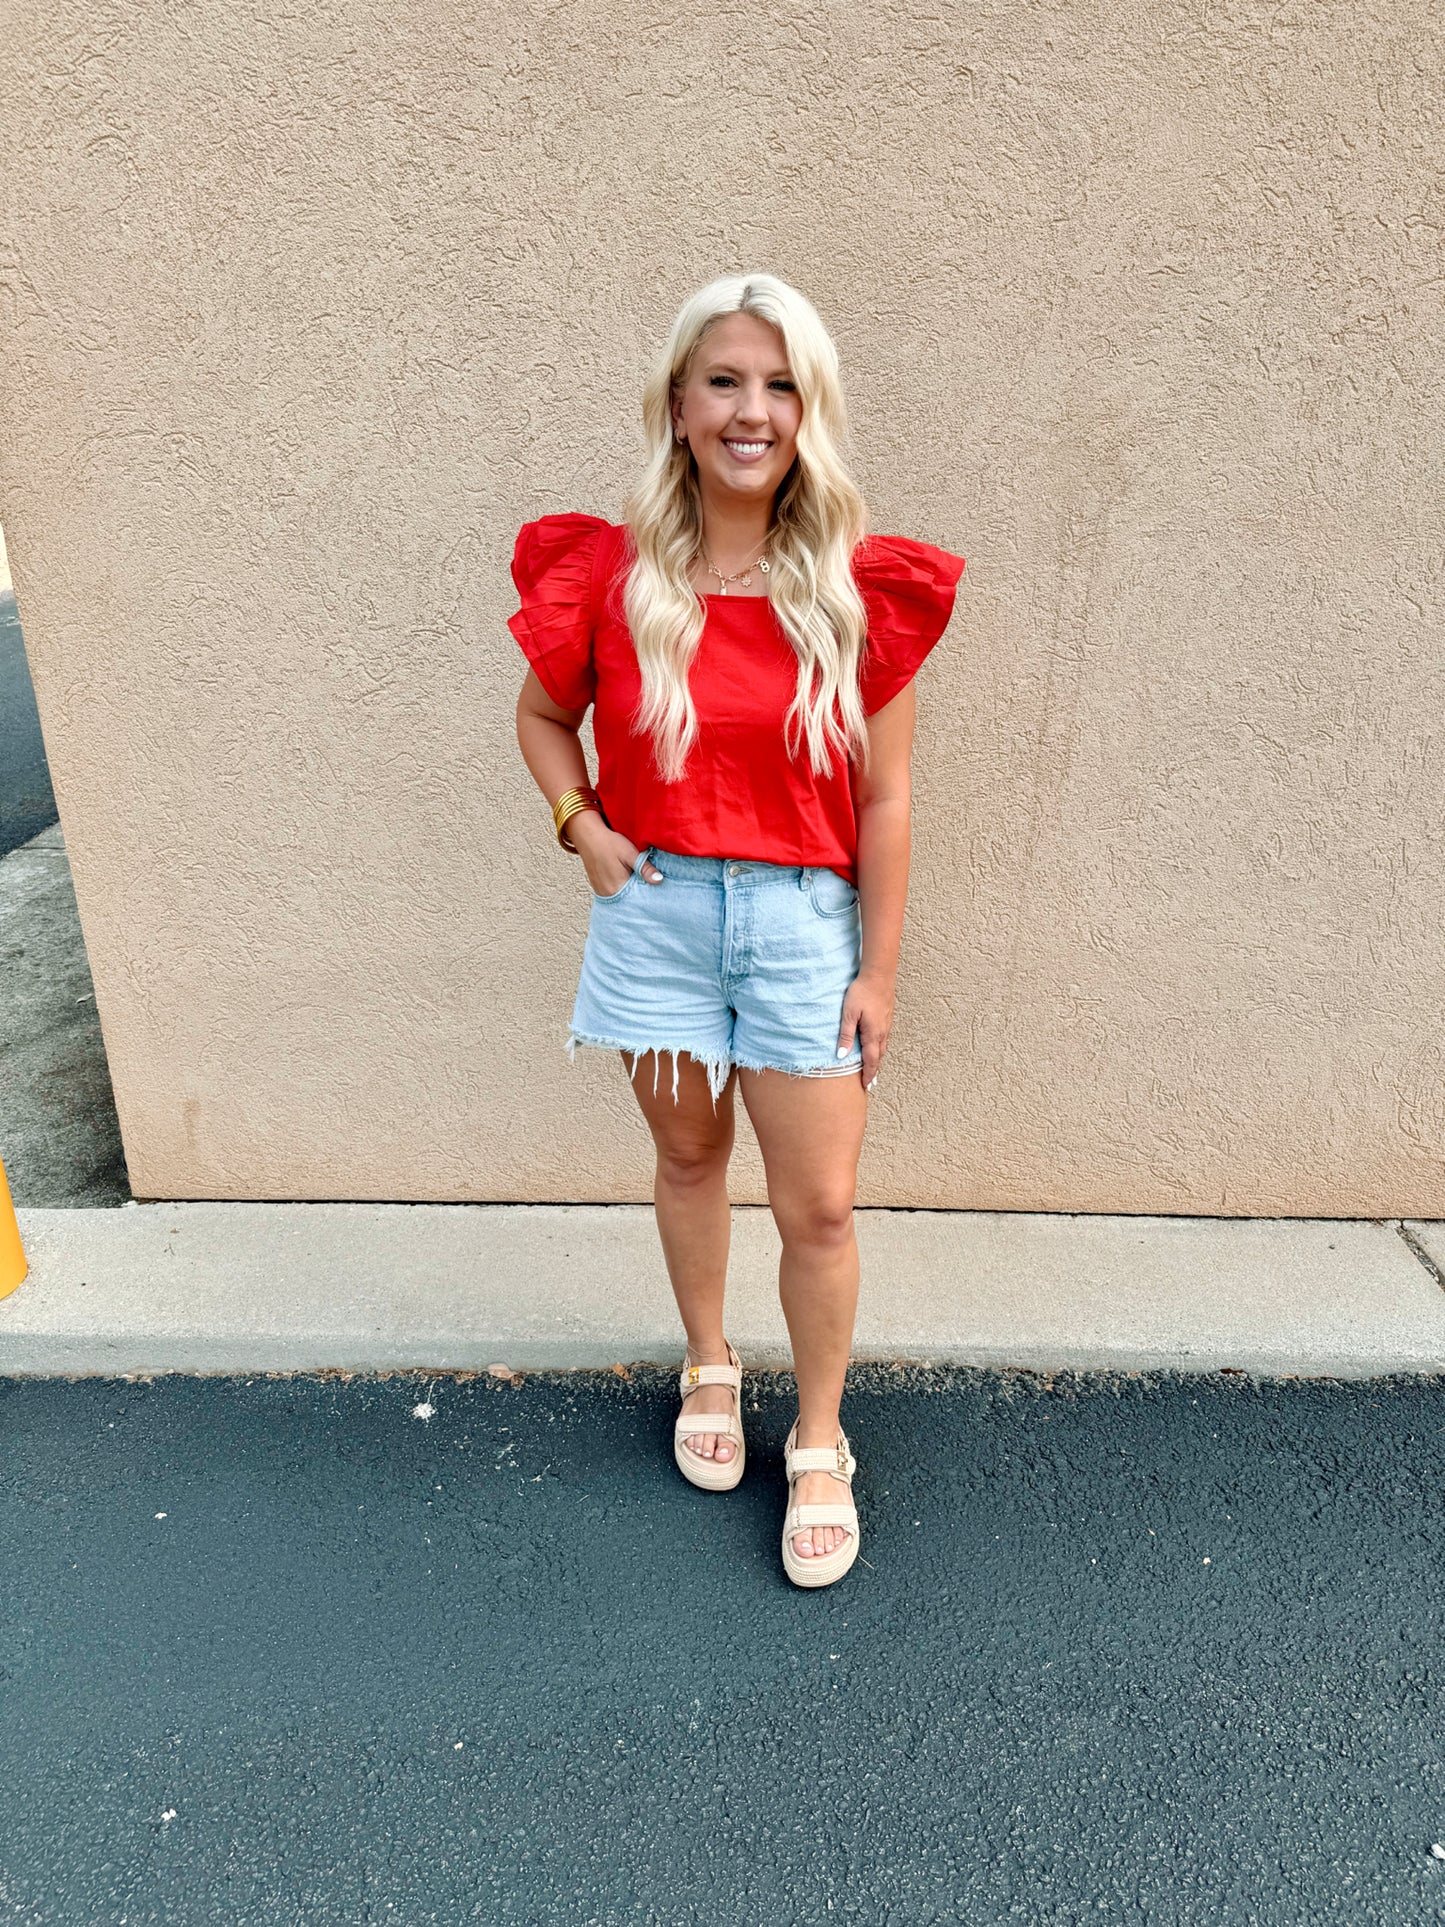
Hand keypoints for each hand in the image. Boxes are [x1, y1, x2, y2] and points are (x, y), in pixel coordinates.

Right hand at [568, 813, 663, 895]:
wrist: (588, 836)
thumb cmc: (609, 843)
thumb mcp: (630, 853)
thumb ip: (644, 868)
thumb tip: (659, 880)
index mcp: (617, 887)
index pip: (638, 899)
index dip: (647, 894)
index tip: (654, 887)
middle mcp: (608, 894)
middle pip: (630, 901)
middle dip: (639, 894)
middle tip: (647, 882)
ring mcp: (602, 892)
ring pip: (622, 898)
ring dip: (630, 892)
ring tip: (636, 880)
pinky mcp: (598, 888)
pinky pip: (614, 894)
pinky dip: (622, 889)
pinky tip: (626, 879)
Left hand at [836, 967, 893, 1090]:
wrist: (878, 975)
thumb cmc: (862, 992)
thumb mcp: (848, 1014)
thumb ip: (846, 1035)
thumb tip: (842, 1056)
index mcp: (873, 1034)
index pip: (871, 1061)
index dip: (868, 1075)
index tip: (866, 1086)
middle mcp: (882, 1032)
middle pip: (879, 1057)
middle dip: (874, 1070)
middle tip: (869, 1082)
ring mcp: (887, 1024)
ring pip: (883, 1047)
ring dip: (877, 1059)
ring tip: (872, 1068)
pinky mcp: (887, 1017)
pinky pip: (884, 1038)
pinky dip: (880, 1047)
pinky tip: (876, 1046)